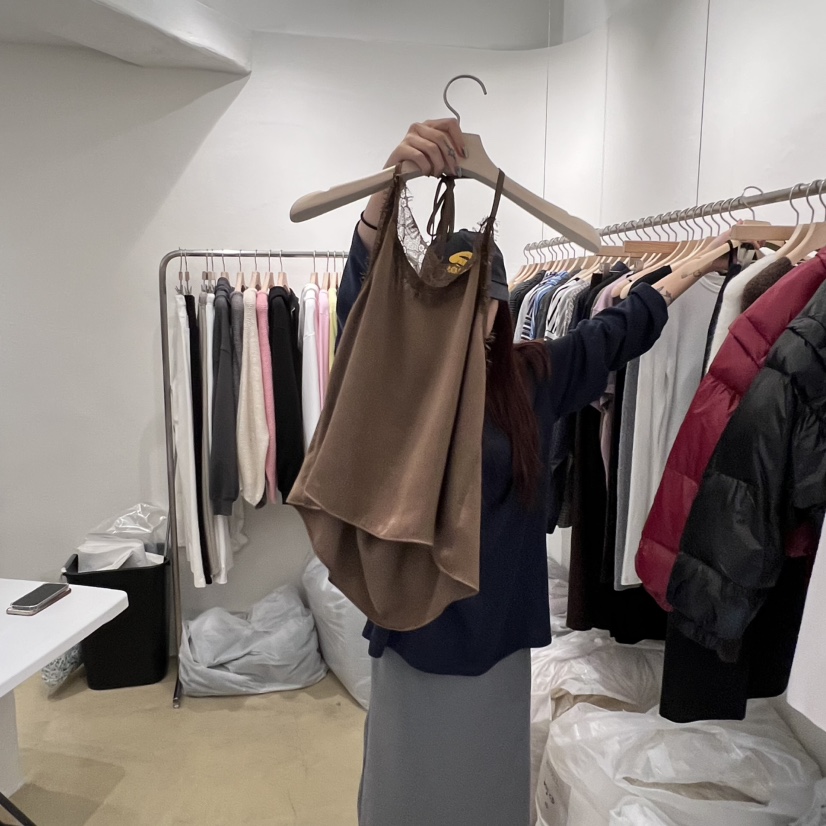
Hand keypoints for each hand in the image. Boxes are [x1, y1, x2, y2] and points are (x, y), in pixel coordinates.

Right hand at [358, 119, 466, 246]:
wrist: (395, 175)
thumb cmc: (417, 165)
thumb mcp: (435, 155)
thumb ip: (447, 152)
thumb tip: (464, 159)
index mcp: (429, 125)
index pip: (449, 124)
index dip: (459, 139)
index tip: (464, 155)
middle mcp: (419, 127)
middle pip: (441, 138)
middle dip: (450, 157)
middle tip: (453, 171)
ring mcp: (409, 137)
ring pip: (432, 148)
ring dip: (438, 165)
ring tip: (437, 174)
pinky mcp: (401, 148)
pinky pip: (420, 157)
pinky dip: (426, 167)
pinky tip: (426, 173)